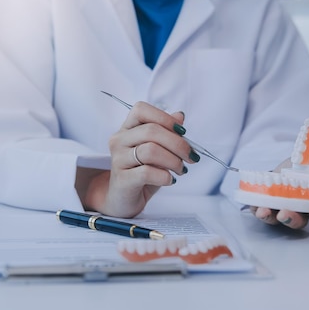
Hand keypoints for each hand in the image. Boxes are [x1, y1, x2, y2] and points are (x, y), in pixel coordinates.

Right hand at [81, 101, 197, 217]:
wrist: (123, 200)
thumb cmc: (142, 172)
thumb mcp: (157, 150)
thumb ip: (167, 132)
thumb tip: (179, 116)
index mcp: (127, 129)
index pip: (141, 110)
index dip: (165, 118)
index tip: (182, 132)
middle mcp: (119, 140)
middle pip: (151, 131)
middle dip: (178, 144)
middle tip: (190, 156)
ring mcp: (118, 159)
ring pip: (150, 150)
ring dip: (173, 161)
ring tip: (181, 170)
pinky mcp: (122, 179)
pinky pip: (147, 172)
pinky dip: (165, 176)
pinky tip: (170, 180)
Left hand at [249, 156, 308, 228]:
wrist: (287, 164)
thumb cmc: (304, 166)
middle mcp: (299, 210)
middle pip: (298, 221)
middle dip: (291, 219)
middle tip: (284, 214)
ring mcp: (281, 209)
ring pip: (277, 219)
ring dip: (270, 217)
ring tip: (264, 211)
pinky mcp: (265, 205)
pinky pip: (260, 211)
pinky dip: (257, 209)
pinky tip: (256, 205)